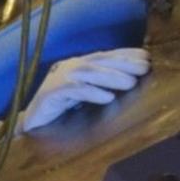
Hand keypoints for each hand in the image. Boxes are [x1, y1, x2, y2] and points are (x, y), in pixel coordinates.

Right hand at [15, 46, 149, 133]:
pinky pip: (73, 90)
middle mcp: (69, 68)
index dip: (125, 54)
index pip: (105, 56)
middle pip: (99, 62)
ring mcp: (59, 79)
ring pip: (88, 73)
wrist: (32, 126)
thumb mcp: (87, 97)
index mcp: (79, 67)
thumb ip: (103, 87)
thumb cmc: (62, 112)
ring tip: (131, 83)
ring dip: (111, 77)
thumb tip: (132, 82)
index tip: (147, 56)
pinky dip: (91, 93)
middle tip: (144, 67)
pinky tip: (107, 98)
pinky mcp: (50, 94)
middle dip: (123, 63)